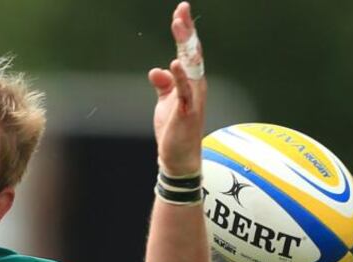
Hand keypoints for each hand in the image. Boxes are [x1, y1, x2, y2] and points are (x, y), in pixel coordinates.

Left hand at [148, 1, 206, 176]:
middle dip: (187, 30)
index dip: (185, 31)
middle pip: (192, 52)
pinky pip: (185, 91)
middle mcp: (196, 85)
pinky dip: (181, 76)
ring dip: (185, 45)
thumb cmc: (174, 129)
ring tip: (179, 25)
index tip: (180, 10)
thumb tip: (157, 70)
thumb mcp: (165, 102)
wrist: (178, 156)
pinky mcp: (187, 111)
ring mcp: (194, 97)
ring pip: (192, 65)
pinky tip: (174, 63)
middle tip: (181, 9)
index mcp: (190, 81)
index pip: (188, 51)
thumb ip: (164, 85)